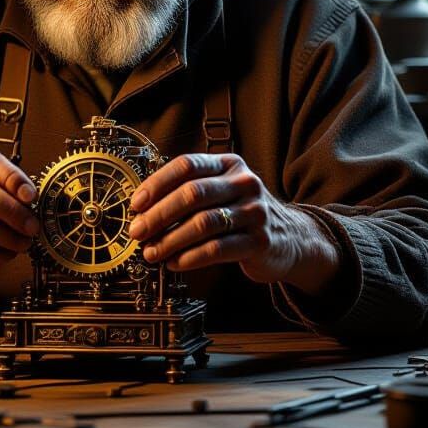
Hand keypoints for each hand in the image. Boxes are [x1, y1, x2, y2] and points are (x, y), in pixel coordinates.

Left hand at [127, 153, 340, 294]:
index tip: (136, 203)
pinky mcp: (259, 241)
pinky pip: (217, 249)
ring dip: (170, 240)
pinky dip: (190, 258)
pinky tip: (175, 263)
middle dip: (159, 214)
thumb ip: (190, 192)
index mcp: (229, 165)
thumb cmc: (243, 214)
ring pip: (203, 224)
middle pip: (193, 194)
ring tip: (152, 252)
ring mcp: (254, 212)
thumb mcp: (223, 192)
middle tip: (138, 231)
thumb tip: (143, 209)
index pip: (187, 165)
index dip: (157, 183)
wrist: (290, 238)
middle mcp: (244, 183)